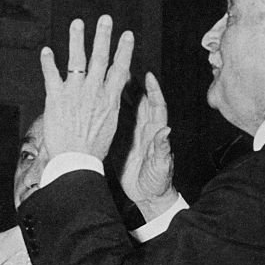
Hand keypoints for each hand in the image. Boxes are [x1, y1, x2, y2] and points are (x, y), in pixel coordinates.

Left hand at [40, 15, 133, 159]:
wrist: (76, 160)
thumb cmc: (93, 147)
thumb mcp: (110, 124)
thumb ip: (110, 103)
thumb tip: (115, 91)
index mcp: (109, 99)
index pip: (119, 68)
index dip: (124, 50)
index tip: (127, 35)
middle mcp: (93, 91)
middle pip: (100, 58)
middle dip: (103, 36)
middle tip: (106, 19)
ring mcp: (74, 92)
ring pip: (76, 60)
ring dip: (77, 39)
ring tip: (78, 23)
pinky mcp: (55, 97)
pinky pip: (51, 75)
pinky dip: (48, 62)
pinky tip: (46, 50)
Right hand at [120, 72, 176, 215]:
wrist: (147, 196)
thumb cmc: (159, 182)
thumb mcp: (161, 166)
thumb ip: (162, 149)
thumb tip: (166, 130)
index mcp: (156, 132)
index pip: (156, 107)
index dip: (153, 91)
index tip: (148, 76)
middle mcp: (145, 129)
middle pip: (139, 102)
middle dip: (132, 85)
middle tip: (122, 68)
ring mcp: (132, 134)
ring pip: (125, 108)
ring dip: (118, 93)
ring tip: (107, 78)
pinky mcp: (120, 141)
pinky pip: (114, 122)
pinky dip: (108, 110)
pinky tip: (97, 101)